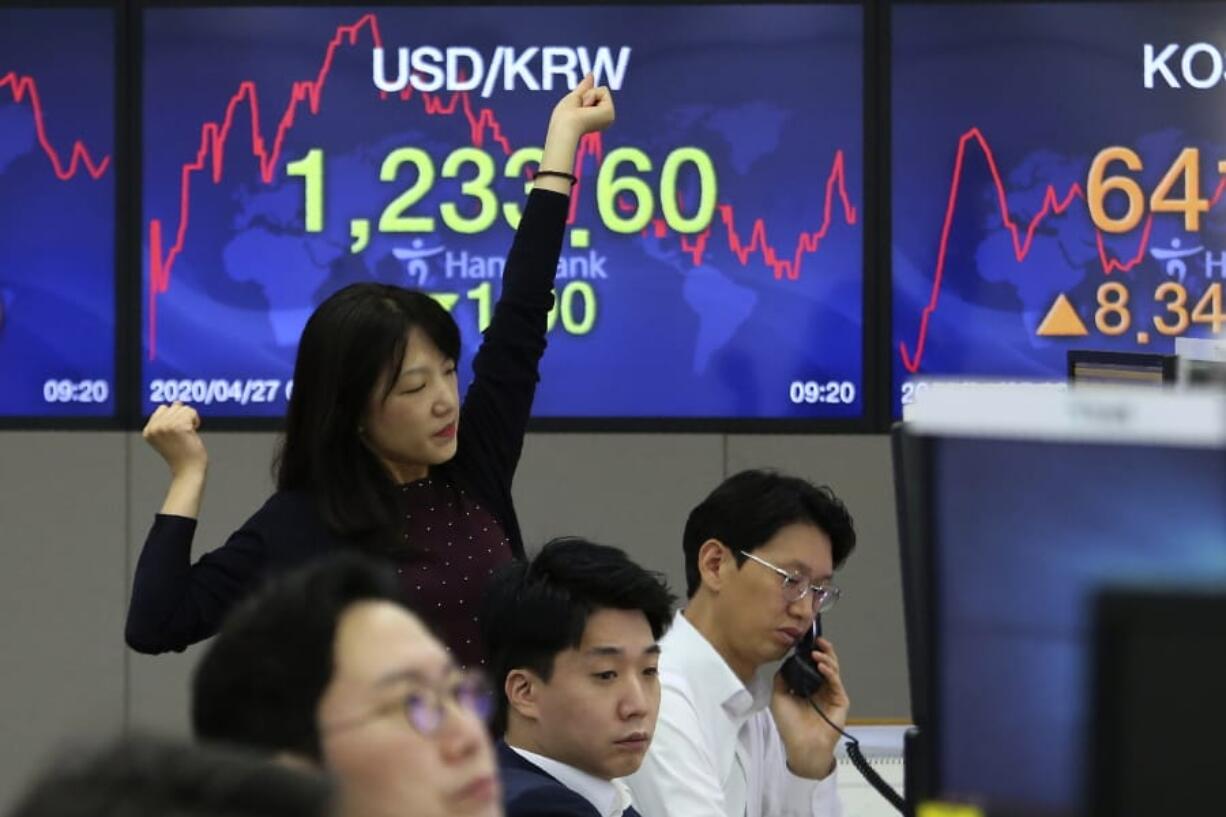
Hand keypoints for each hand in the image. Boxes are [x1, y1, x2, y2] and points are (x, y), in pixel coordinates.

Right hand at [143, 402, 207, 478]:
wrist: (188, 470)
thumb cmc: (181, 455)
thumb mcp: (166, 437)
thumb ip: (166, 421)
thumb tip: (177, 402)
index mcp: (148, 430)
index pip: (163, 409)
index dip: (175, 418)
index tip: (177, 434)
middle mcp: (155, 427)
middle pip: (174, 406)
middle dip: (183, 417)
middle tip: (184, 434)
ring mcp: (166, 426)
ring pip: (184, 408)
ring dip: (190, 419)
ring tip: (188, 434)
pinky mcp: (180, 426)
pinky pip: (191, 412)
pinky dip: (196, 420)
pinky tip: (193, 433)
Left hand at [535, 74, 614, 194]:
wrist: (565, 127)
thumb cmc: (564, 118)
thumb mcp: (575, 98)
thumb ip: (584, 87)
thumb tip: (591, 74)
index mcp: (596, 119)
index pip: (593, 95)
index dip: (582, 97)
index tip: (576, 110)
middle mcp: (605, 119)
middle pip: (598, 91)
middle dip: (585, 96)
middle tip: (578, 110)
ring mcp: (609, 117)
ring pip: (602, 91)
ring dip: (587, 97)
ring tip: (582, 111)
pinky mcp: (610, 113)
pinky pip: (603, 91)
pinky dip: (591, 96)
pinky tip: (587, 109)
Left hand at [769, 637, 850, 779]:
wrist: (801, 745)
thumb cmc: (790, 726)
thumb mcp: (779, 698)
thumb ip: (782, 679)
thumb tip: (785, 663)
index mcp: (807, 687)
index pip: (811, 665)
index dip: (809, 653)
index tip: (805, 642)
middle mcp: (820, 688)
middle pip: (825, 664)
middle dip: (822, 651)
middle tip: (818, 641)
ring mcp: (831, 694)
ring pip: (833, 670)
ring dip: (826, 659)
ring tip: (817, 653)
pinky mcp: (840, 701)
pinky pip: (836, 682)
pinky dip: (830, 672)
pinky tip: (822, 666)